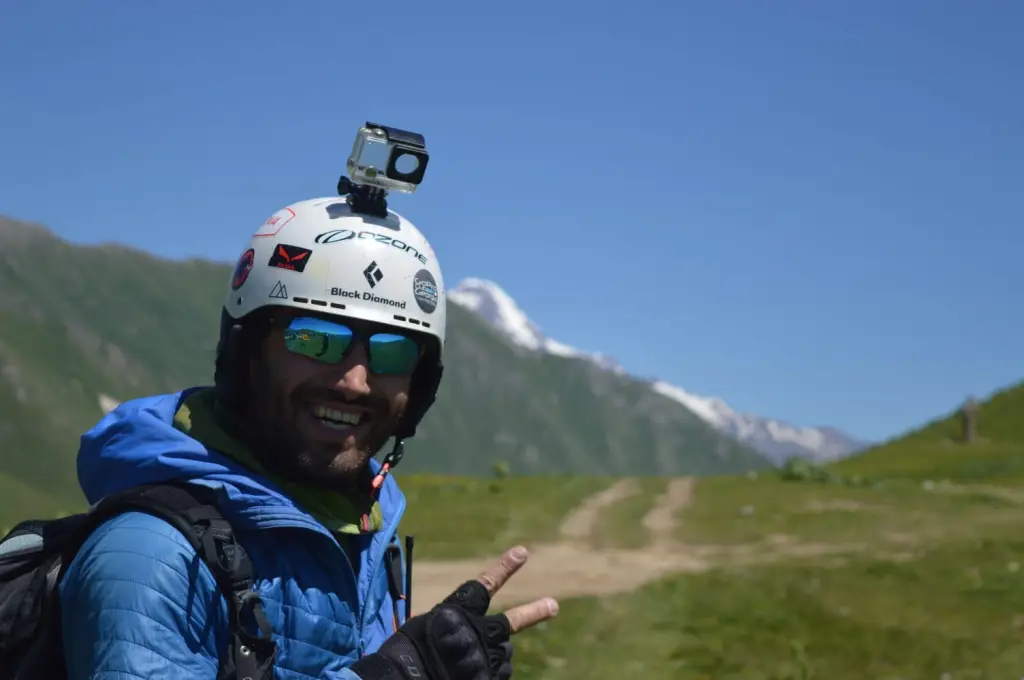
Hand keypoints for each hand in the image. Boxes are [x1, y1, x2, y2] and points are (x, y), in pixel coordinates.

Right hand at [351, 545, 558, 679]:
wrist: (412, 676)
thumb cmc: (410, 652)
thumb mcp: (428, 628)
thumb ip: (451, 626)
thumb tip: (459, 633)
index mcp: (460, 611)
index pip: (486, 584)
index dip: (504, 568)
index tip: (522, 552)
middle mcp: (481, 630)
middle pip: (513, 622)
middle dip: (534, 613)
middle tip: (553, 605)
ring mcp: (490, 655)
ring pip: (501, 654)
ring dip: (490, 658)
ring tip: (467, 666)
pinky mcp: (493, 676)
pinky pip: (497, 674)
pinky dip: (488, 676)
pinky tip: (471, 676)